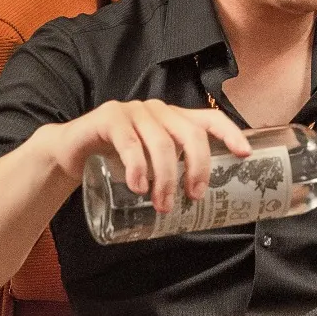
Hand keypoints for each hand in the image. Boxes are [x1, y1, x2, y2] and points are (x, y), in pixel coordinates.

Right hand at [42, 98, 251, 213]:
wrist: (72, 151)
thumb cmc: (118, 160)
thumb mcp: (151, 164)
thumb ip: (173, 172)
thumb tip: (204, 205)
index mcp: (174, 119)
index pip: (210, 118)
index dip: (230, 133)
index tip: (244, 155)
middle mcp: (158, 111)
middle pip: (190, 134)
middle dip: (197, 167)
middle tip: (194, 196)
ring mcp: (134, 111)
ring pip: (161, 143)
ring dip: (166, 177)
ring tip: (163, 204)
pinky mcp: (109, 118)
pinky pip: (129, 142)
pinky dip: (138, 167)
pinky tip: (139, 187)